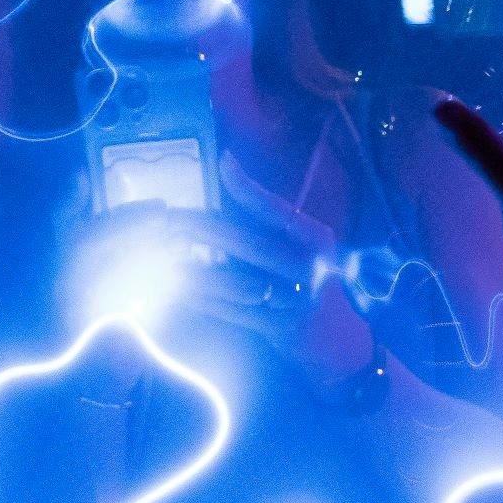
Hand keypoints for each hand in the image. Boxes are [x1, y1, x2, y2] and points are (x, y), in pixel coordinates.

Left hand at [160, 153, 375, 390]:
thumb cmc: (310, 284)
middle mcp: (311, 267)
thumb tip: (229, 174)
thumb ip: (274, 222)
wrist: (337, 341)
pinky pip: (235, 312)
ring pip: (239, 282)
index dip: (252, 187)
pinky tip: (180, 289)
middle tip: (170, 218)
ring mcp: (298, 300)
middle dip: (207, 229)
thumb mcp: (304, 248)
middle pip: (252, 243)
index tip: (223, 161)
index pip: (280, 209)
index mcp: (317, 240)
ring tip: (164, 255)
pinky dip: (206, 301)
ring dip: (198, 270)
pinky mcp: (282, 328)